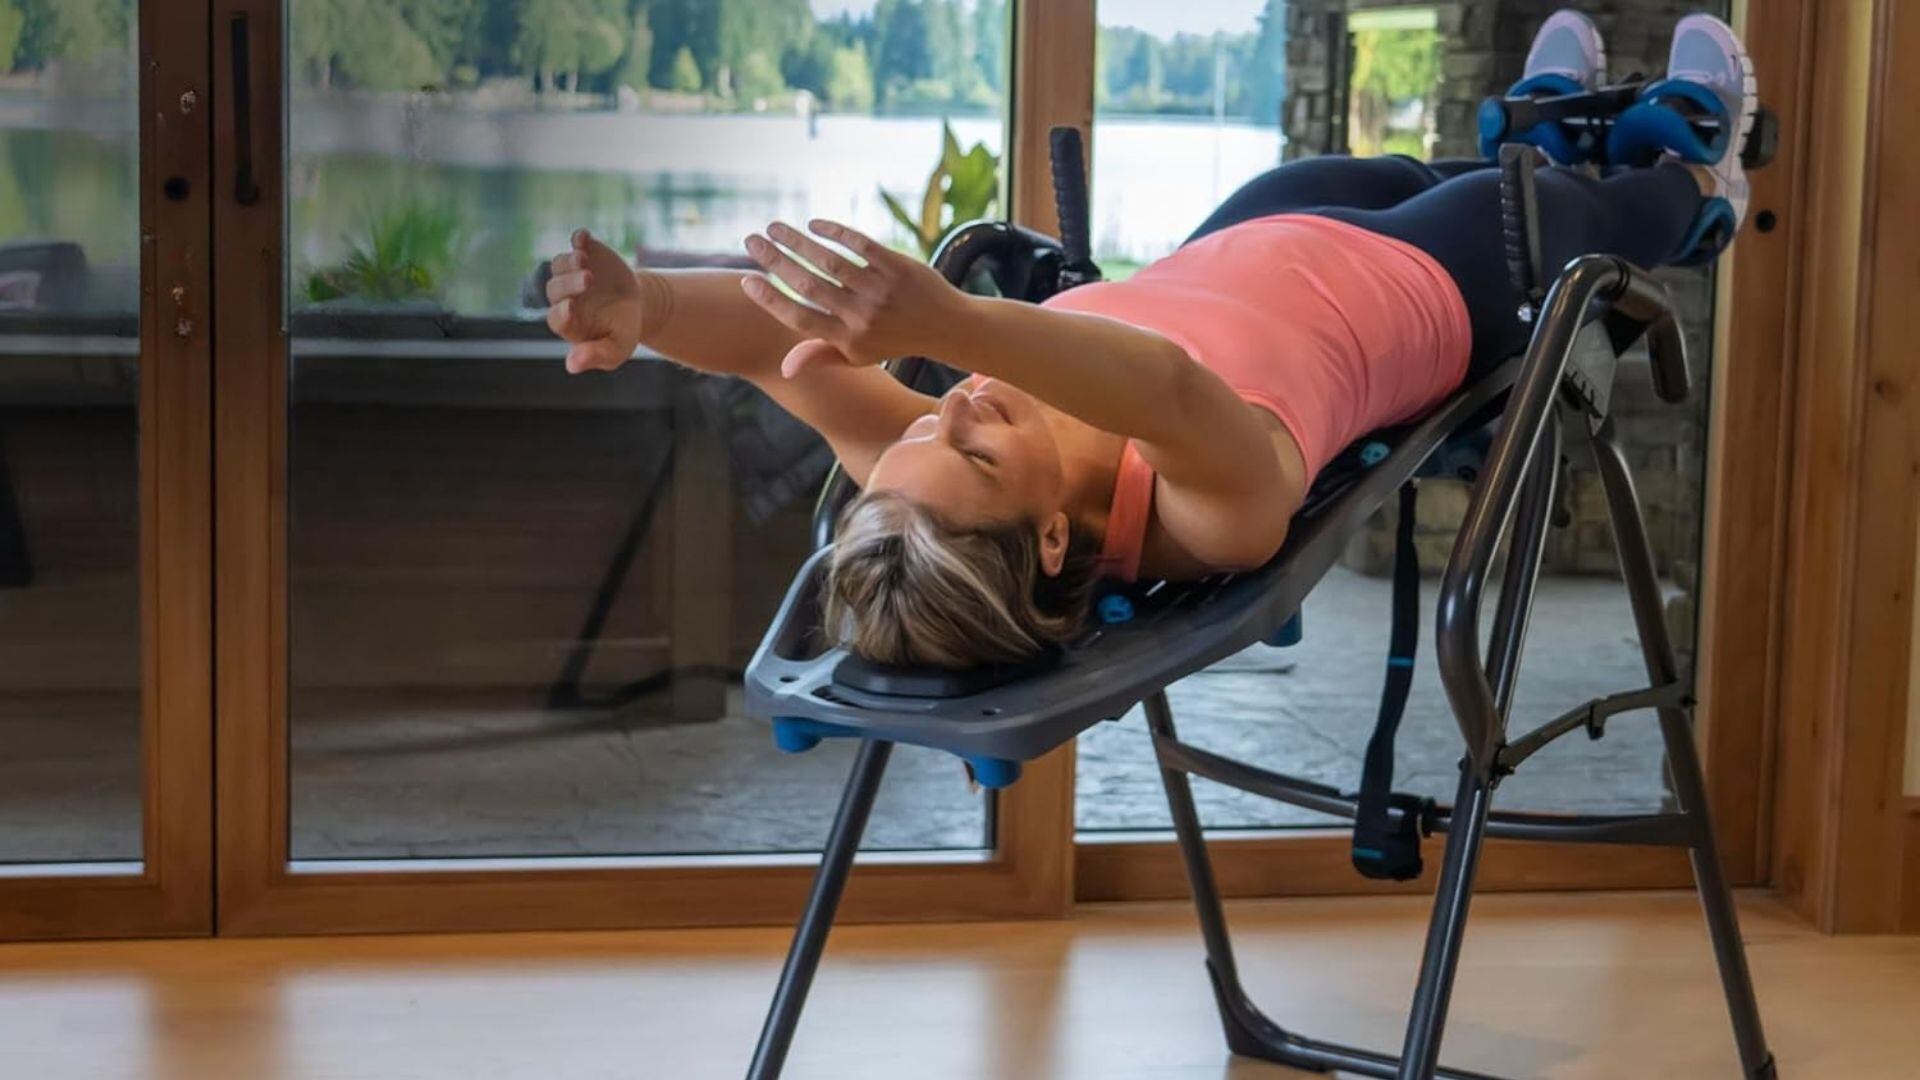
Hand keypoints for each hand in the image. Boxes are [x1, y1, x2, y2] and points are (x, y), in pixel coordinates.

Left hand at [546, 229, 646, 373]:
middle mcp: (563, 296)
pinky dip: (578, 239)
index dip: (561, 312)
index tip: (571, 307)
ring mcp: (571, 272)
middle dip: (569, 283)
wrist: (636, 303)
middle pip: (555, 289)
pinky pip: (576, 244)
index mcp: (568, 322)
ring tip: (584, 259)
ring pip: (559, 265)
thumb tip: (572, 366)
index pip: (556, 318)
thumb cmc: (622, 331)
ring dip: (569, 260)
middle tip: (588, 279)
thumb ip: (597, 356)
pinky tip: (584, 238)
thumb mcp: (616, 349)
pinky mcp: (586, 253)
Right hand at [740, 219, 968, 378]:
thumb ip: (821, 355)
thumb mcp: (859, 356)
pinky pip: (860, 245)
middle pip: (808, 285)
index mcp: (848, 340)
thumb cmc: (894, 340)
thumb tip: (784, 368)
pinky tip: (813, 224)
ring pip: (830, 262)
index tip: (748, 280)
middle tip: (751, 241)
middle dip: (775, 261)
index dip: (771, 300)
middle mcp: (862, 317)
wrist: (946, 326)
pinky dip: (834, 233)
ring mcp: (881, 290)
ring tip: (775, 228)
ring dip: (798, 242)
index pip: (800, 319)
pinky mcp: (898, 267)